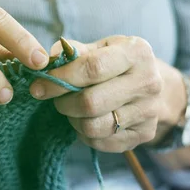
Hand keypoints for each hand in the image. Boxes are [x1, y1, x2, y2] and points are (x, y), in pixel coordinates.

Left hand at [29, 36, 185, 152]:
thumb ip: (72, 52)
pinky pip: (101, 142)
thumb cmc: (116, 63)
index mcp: (136, 53)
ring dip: (73, 120)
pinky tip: (85, 120)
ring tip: (71, 109)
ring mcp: (148, 111)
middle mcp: (148, 82)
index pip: (92, 68)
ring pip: (94, 127)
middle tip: (55, 99)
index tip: (38, 86)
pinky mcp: (144, 134)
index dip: (60, 79)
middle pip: (91, 103)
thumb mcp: (99, 48)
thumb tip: (46, 62)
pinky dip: (85, 134)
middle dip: (63, 103)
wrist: (151, 86)